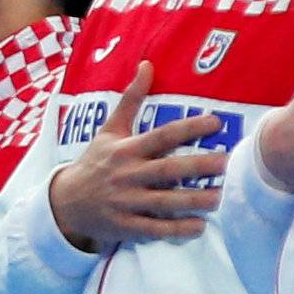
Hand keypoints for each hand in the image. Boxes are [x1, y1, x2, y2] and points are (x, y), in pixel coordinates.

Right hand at [48, 62, 228, 250]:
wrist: (67, 201)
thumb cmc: (96, 161)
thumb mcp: (109, 130)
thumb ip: (130, 100)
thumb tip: (147, 65)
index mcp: (125, 149)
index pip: (160, 136)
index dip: (188, 128)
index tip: (215, 123)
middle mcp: (127, 174)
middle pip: (167, 170)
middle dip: (197, 166)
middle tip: (226, 162)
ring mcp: (126, 201)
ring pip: (164, 202)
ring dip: (193, 200)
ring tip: (220, 197)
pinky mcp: (126, 225)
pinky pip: (155, 228)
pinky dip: (177, 229)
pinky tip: (199, 226)